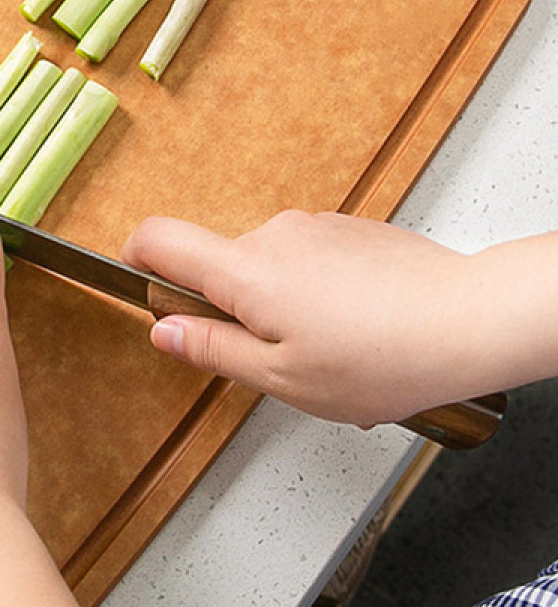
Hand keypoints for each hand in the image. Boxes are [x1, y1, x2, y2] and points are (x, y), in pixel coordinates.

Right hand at [122, 210, 496, 424]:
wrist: (471, 320)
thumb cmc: (383, 357)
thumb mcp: (281, 378)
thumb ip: (212, 350)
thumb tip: (165, 332)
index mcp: (246, 271)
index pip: (160, 238)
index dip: (135, 258)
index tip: (139, 284)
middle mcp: (275, 235)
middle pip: (218, 265)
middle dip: (229, 310)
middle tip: (268, 358)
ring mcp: (315, 228)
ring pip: (267, 268)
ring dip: (278, 307)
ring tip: (326, 353)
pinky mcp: (349, 230)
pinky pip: (307, 262)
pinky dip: (315, 295)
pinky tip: (352, 332)